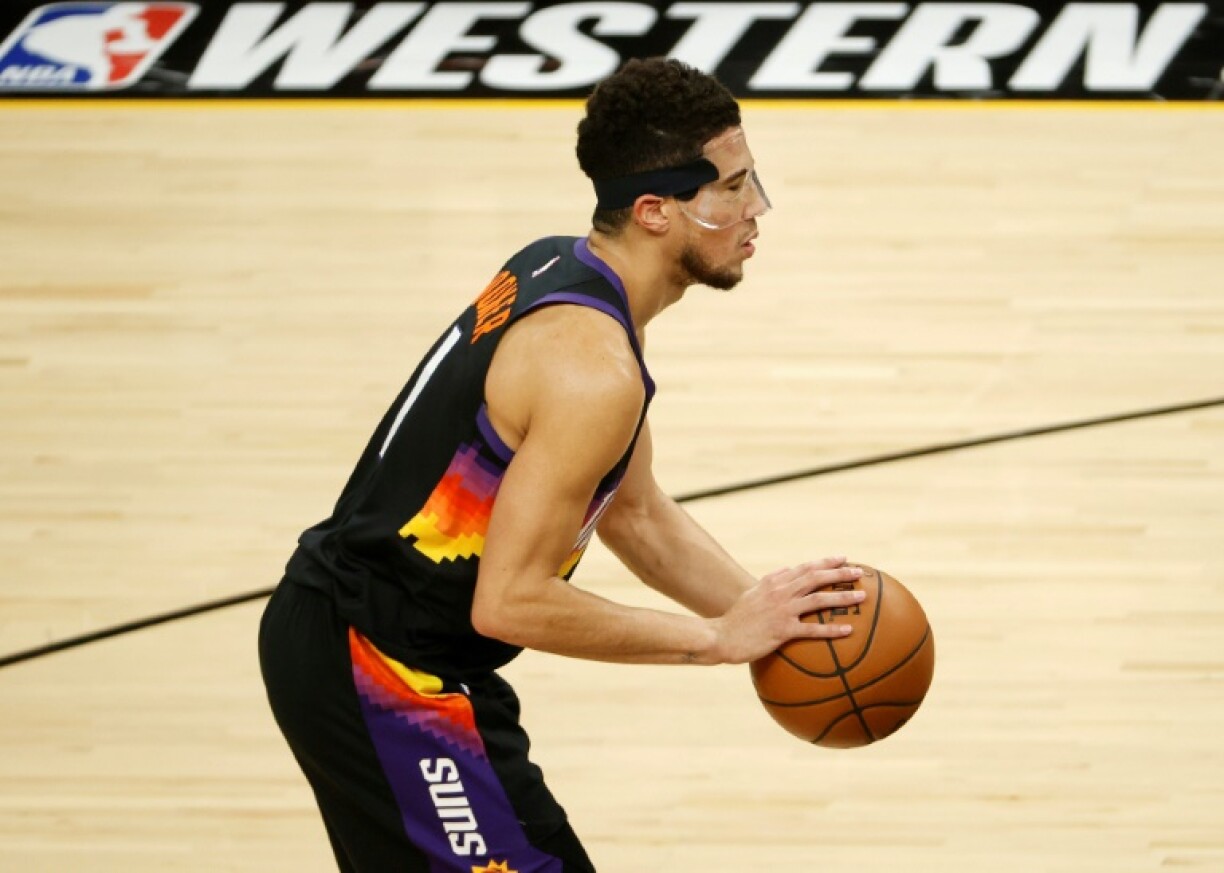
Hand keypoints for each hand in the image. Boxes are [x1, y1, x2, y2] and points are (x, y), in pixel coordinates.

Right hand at [709, 558, 864, 664]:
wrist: (721, 636)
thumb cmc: (737, 618)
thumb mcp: (752, 593)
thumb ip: (771, 580)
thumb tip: (788, 569)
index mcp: (773, 581)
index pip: (805, 567)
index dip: (826, 562)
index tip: (843, 559)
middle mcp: (779, 592)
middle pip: (816, 577)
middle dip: (840, 573)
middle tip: (860, 573)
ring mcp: (781, 610)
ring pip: (818, 599)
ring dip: (842, 597)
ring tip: (861, 597)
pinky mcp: (782, 630)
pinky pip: (812, 630)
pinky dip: (832, 629)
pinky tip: (848, 630)